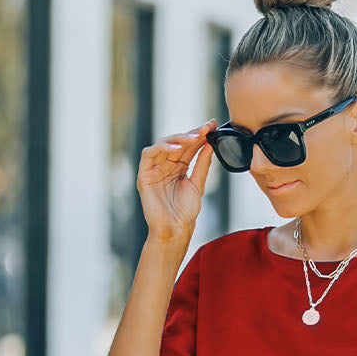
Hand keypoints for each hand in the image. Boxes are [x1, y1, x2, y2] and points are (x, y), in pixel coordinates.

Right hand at [137, 119, 216, 242]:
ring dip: (178, 138)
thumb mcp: (197, 184)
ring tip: (193, 137)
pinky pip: (149, 154)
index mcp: (178, 168)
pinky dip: (161, 147)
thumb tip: (210, 144)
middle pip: (177, 143)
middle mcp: (165, 165)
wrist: (175, 230)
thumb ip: (202, 164)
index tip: (211, 126)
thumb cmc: (185, 212)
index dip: (199, 136)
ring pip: (163, 144)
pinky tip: (175, 147)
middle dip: (191, 134)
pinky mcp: (144, 174)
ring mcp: (154, 169)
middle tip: (205, 128)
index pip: (188, 147)